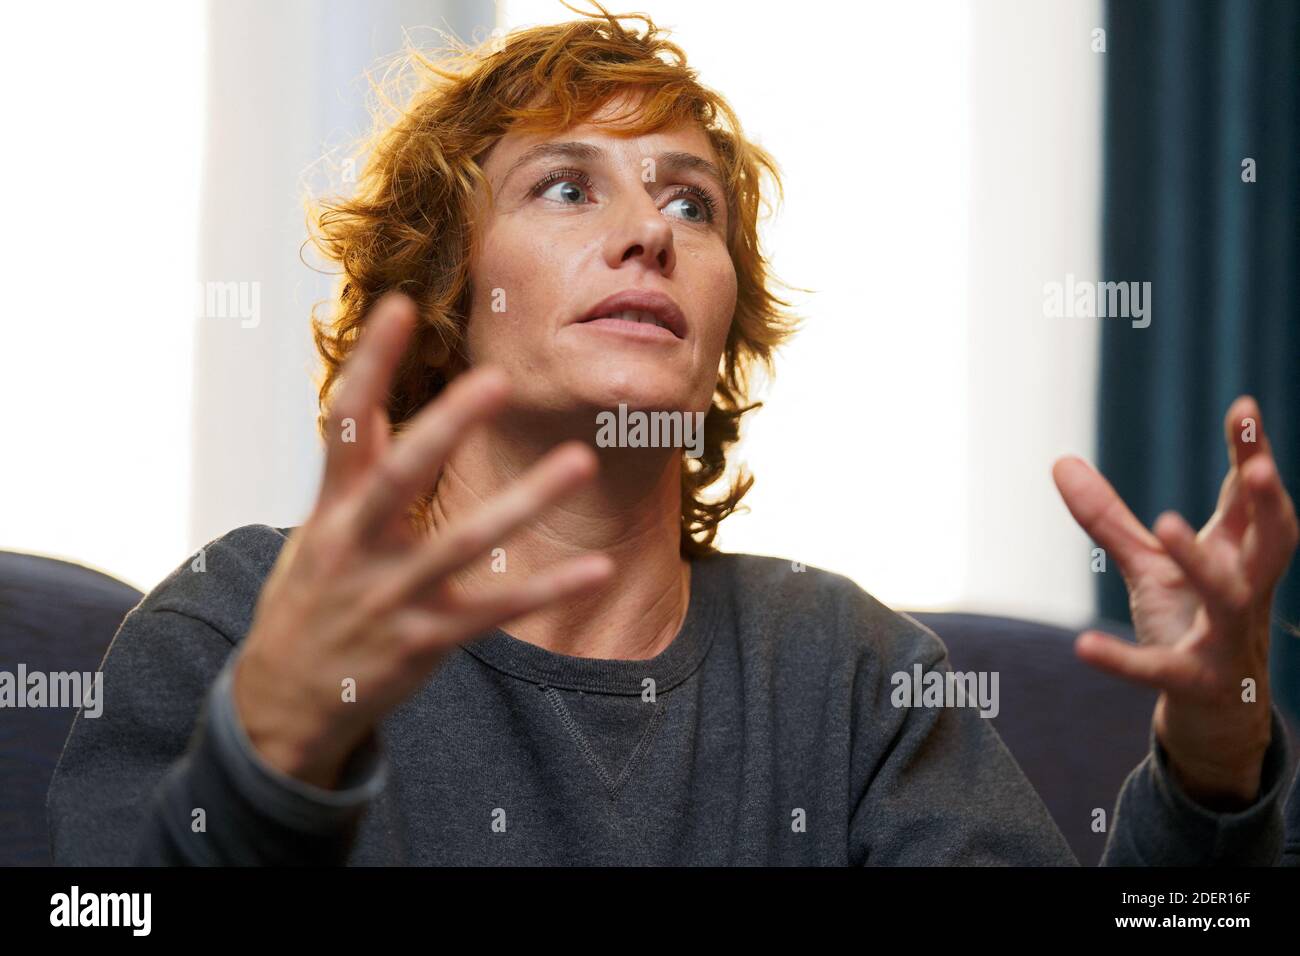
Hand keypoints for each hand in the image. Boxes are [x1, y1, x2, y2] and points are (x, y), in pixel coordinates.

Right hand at [233, 292, 613, 788]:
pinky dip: (547, 589)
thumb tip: (373, 397)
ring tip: (579, 461)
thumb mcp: (316, 528)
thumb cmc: (311, 596)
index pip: (345, 422)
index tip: (398, 305)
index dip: (370, 364)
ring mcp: (393, 594)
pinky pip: (495, 609)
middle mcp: (358, 545)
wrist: (282, 702)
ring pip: (463, 542)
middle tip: (497, 379)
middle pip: (403, 475)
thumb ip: (350, 468)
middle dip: (447, 427)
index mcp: (331, 508)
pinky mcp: (426, 638)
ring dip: (524, 501)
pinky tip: (596, 568)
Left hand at [1052, 395, 1297, 810]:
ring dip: (1203, 564)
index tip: (1243, 408)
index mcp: (1237, 556)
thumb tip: (1059, 460)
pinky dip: (1124, 660)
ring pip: (1228, 598)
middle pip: (1270, 543)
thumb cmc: (1190, 621)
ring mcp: (1226, 638)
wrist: (1215, 712)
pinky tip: (1082, 646)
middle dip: (1267, 505)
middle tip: (1256, 469)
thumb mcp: (1148, 564)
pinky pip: (1161, 670)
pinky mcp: (1196, 681)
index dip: (1251, 454)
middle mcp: (1243, 590)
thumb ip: (1107, 516)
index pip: (1249, 498)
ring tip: (1169, 525)